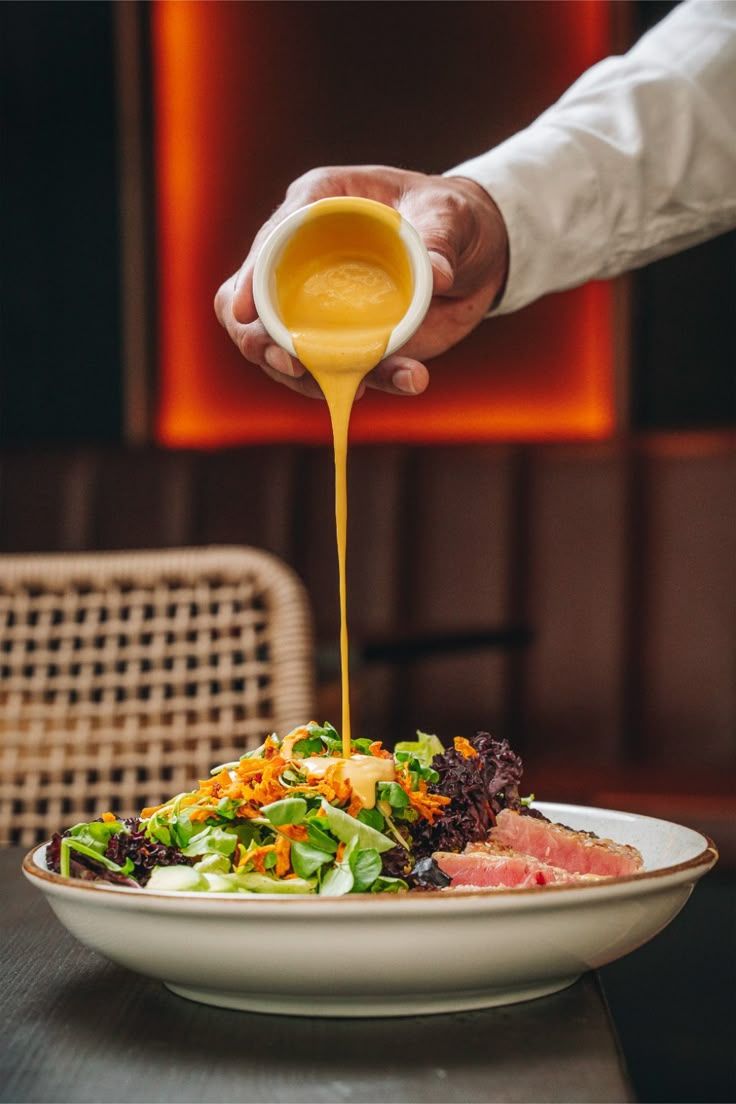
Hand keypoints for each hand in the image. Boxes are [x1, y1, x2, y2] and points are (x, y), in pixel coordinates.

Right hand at [214, 165, 508, 398]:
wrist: (478, 256)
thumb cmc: (453, 215)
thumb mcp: (450, 214)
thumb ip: (439, 237)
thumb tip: (436, 273)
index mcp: (317, 209)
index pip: (268, 243)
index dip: (248, 280)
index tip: (245, 312)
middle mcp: (305, 259)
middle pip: (250, 305)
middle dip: (258, 340)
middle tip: (292, 366)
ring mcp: (320, 307)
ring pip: (284, 349)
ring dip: (309, 379)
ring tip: (356, 389)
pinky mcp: (345, 342)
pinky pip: (335, 372)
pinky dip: (362, 385)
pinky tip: (409, 381)